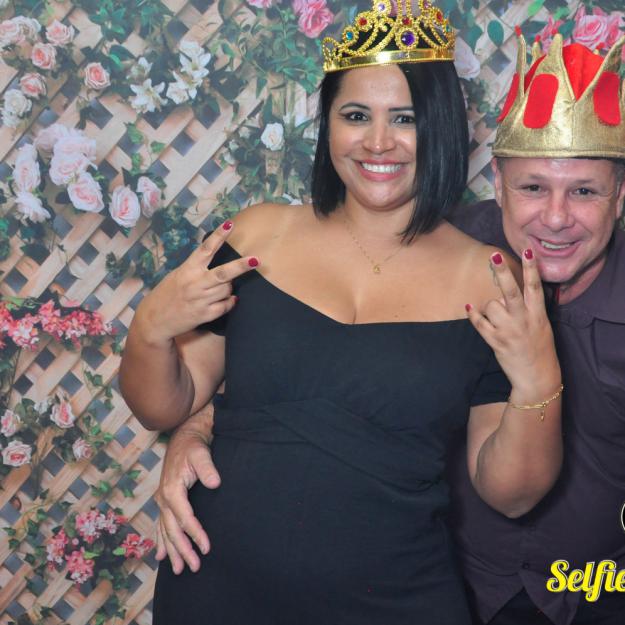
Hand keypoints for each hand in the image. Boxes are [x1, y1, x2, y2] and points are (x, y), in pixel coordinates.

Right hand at [137, 220, 257, 342]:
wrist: (155, 320)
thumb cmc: (168, 294)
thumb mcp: (179, 275)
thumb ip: (197, 269)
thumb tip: (221, 263)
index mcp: (188, 269)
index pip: (206, 249)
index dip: (219, 236)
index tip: (230, 224)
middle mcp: (195, 283)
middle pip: (223, 273)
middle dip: (241, 266)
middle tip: (256, 260)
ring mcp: (200, 300)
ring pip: (227, 290)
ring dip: (229, 288)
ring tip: (220, 289)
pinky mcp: (204, 315)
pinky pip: (226, 306)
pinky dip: (230, 302)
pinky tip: (228, 300)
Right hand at [155, 406, 219, 573]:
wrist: (183, 438)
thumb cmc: (193, 447)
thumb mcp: (201, 454)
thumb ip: (207, 468)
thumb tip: (214, 483)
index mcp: (172, 490)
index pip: (185, 518)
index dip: (195, 534)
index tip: (207, 548)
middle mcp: (163, 498)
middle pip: (173, 530)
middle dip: (183, 550)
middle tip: (195, 567)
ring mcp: (162, 501)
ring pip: (165, 531)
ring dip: (172, 551)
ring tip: (179, 569)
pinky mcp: (164, 501)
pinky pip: (161, 525)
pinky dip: (161, 541)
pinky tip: (161, 556)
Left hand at [466, 249, 560, 400]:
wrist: (538, 377)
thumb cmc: (539, 348)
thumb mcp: (541, 325)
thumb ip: (529, 308)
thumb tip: (510, 289)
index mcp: (538, 314)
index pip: (535, 286)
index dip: (532, 268)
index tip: (529, 250)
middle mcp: (524, 320)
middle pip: (511, 291)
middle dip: (502, 272)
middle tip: (494, 255)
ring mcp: (509, 331)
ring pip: (491, 305)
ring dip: (489, 308)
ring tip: (497, 318)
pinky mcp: (496, 342)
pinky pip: (479, 323)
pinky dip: (473, 315)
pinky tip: (469, 308)